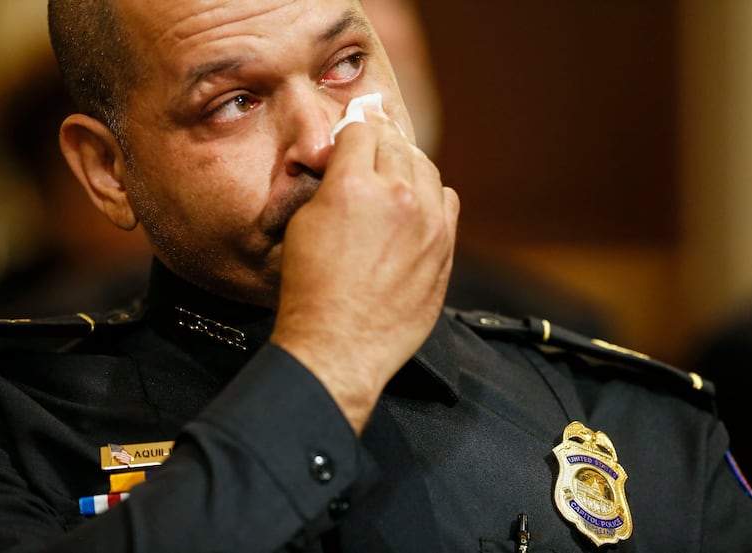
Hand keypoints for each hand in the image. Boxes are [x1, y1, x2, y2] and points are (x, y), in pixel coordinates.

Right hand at [270, 110, 459, 433]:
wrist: (340, 344)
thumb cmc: (312, 290)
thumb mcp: (304, 224)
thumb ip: (330, 184)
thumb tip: (345, 165)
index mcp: (354, 184)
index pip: (361, 130)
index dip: (351, 131)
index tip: (350, 136)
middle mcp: (397, 196)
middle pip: (396, 143)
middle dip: (380, 142)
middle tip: (371, 147)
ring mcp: (428, 222)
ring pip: (426, 168)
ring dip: (408, 165)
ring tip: (393, 176)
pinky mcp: (445, 247)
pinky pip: (447, 201)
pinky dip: (432, 196)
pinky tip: (416, 205)